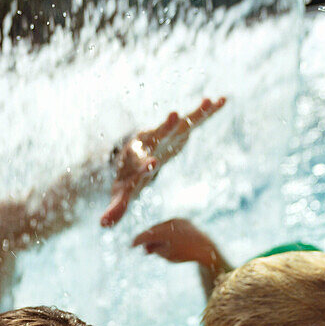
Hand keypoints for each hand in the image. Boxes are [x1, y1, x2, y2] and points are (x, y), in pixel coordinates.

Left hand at [101, 97, 225, 226]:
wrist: (133, 158)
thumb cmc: (129, 177)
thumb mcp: (123, 193)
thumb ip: (116, 207)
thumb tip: (103, 224)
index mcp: (136, 158)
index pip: (140, 162)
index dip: (145, 164)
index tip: (152, 165)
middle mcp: (149, 142)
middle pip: (158, 134)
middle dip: (166, 127)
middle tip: (174, 115)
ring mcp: (165, 134)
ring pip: (180, 123)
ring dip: (194, 114)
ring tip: (208, 101)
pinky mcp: (178, 131)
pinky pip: (194, 121)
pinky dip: (207, 113)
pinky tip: (221, 101)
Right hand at [132, 217, 218, 265]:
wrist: (206, 249)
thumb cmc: (185, 254)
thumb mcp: (167, 255)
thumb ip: (155, 249)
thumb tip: (146, 248)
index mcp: (165, 232)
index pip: (146, 235)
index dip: (137, 240)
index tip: (131, 246)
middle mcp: (170, 223)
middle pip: (153, 230)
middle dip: (147, 239)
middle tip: (143, 249)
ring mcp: (177, 220)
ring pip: (160, 227)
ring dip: (155, 236)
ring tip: (153, 248)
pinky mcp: (183, 220)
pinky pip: (169, 225)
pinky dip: (164, 233)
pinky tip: (162, 241)